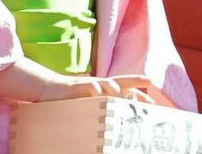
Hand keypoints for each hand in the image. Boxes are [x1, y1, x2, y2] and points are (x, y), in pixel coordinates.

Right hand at [40, 73, 158, 103]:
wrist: (49, 89)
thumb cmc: (71, 99)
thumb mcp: (89, 104)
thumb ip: (102, 108)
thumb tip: (113, 121)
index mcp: (105, 90)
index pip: (126, 90)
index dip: (139, 94)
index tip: (152, 100)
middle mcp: (101, 85)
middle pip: (122, 81)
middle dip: (136, 83)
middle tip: (149, 84)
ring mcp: (90, 84)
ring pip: (106, 83)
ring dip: (114, 86)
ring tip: (121, 91)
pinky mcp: (77, 86)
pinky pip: (87, 86)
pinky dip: (94, 88)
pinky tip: (98, 91)